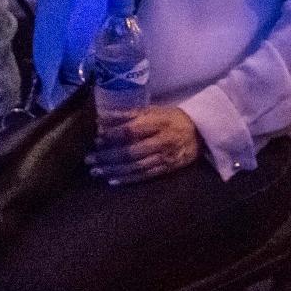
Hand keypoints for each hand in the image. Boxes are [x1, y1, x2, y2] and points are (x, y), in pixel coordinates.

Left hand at [87, 106, 201, 185]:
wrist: (200, 133)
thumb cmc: (172, 118)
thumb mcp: (153, 110)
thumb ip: (128, 114)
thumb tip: (102, 118)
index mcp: (159, 123)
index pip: (132, 131)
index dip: (113, 136)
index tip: (96, 139)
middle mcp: (162, 141)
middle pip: (131, 152)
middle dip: (108, 157)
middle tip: (89, 159)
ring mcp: (165, 158)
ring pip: (135, 166)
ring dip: (113, 170)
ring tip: (96, 171)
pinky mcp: (166, 170)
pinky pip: (144, 176)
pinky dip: (127, 179)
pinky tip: (112, 180)